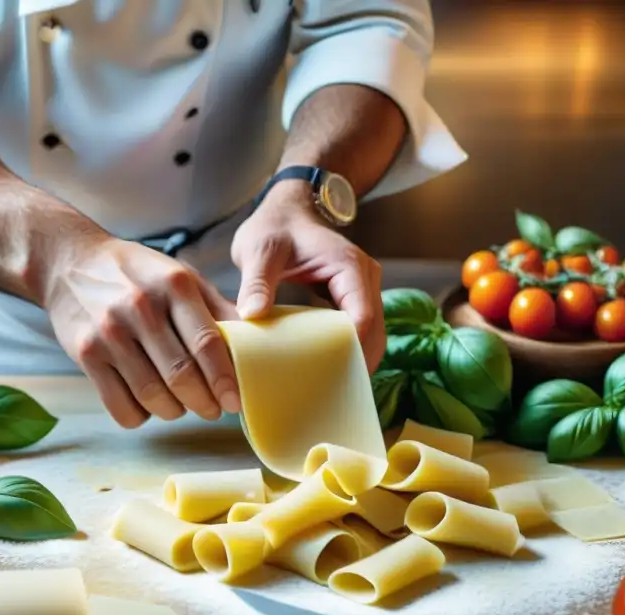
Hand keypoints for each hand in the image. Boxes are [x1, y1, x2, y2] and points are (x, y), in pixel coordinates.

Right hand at [42, 235, 240, 427]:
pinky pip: (121, 407)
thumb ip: (217, 308)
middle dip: (204, 403)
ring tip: (181, 405)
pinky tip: (147, 404)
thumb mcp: (180, 276)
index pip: (208, 343)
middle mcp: (141, 307)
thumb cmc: (137, 274)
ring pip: (153, 396)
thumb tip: (257, 341)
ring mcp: (110, 332)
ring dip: (174, 411)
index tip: (235, 402)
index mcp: (174, 286)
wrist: (69, 262)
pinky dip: (141, 416)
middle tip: (212, 409)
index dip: (225, 379)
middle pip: (182, 376)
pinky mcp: (86, 354)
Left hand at [230, 183, 385, 371]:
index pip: (364, 317)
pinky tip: (326, 371)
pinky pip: (359, 331)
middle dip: (356, 364)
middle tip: (329, 395)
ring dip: (355, 361)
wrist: (287, 208)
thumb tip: (251, 316)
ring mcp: (361, 290)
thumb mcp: (260, 249)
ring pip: (371, 335)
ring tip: (329, 389)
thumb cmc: (275, 225)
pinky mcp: (352, 299)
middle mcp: (364, 279)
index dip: (353, 350)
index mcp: (349, 266)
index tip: (331, 377)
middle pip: (373, 332)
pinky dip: (347, 351)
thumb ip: (257, 281)